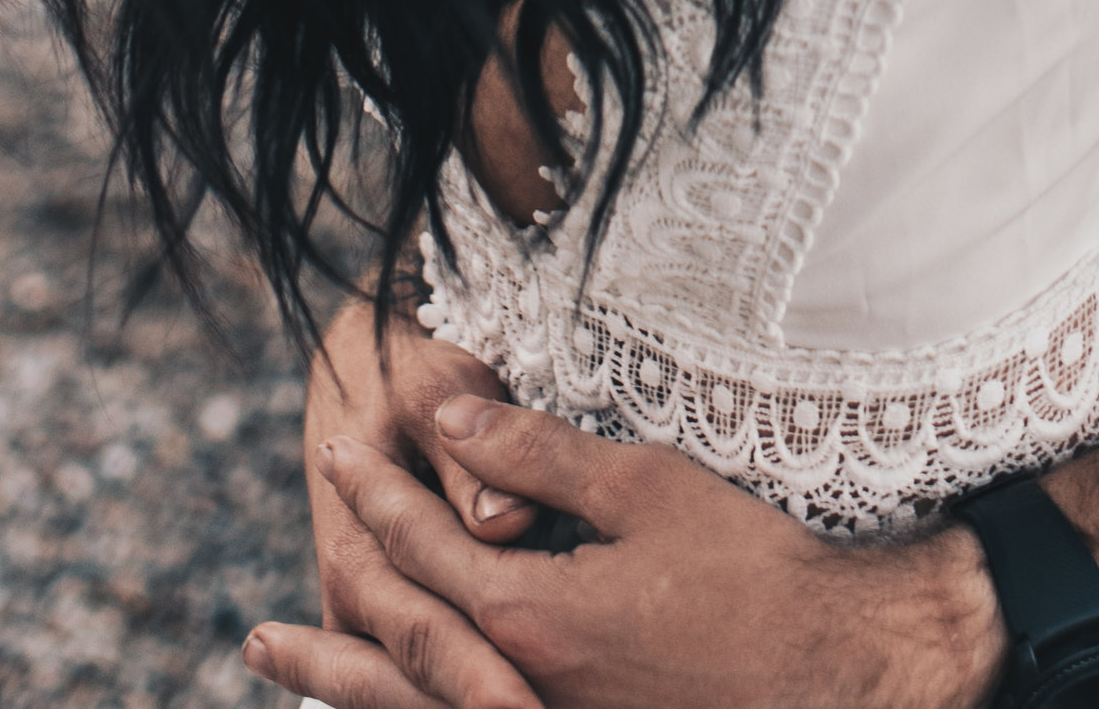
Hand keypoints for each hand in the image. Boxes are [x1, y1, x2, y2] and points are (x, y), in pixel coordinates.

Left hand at [246, 399, 1007, 708]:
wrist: (837, 674)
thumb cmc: (755, 571)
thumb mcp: (648, 489)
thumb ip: (539, 456)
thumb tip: (449, 418)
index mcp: (533, 618)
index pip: (425, 549)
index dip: (378, 495)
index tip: (339, 450)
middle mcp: (520, 693)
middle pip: (398, 652)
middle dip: (334, 616)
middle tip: (261, 626)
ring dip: (349, 692)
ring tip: (289, 673)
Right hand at [305, 298, 540, 676]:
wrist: (355, 371)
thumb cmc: (405, 374)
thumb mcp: (432, 386)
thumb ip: (468, 462)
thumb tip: (504, 522)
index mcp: (357, 554)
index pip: (428, 630)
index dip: (479, 674)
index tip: (528, 706)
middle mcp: (356, 600)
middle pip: (427, 672)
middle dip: (480, 700)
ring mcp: (368, 617)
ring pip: (414, 688)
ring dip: (462, 697)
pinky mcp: (390, 614)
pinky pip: (414, 675)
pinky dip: (444, 686)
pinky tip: (513, 689)